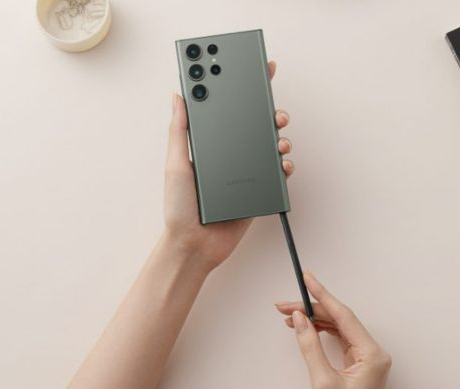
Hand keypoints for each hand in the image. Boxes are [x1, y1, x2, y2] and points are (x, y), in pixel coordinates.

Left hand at [164, 61, 293, 269]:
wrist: (195, 245)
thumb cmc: (180, 208)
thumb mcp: (176, 164)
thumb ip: (179, 131)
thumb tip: (178, 96)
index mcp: (209, 148)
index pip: (227, 113)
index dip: (240, 92)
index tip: (254, 72)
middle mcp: (229, 158)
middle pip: (253, 128)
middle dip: (267, 114)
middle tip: (273, 111)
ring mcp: (244, 176)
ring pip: (269, 148)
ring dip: (279, 138)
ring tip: (280, 139)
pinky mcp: (257, 193)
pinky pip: (276, 175)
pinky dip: (284, 167)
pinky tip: (283, 163)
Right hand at [276, 273, 391, 388]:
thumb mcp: (322, 381)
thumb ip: (310, 345)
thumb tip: (299, 318)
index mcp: (372, 354)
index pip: (343, 315)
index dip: (322, 294)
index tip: (307, 279)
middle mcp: (373, 353)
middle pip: (339, 319)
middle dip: (311, 308)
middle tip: (285, 303)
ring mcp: (366, 358)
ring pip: (337, 327)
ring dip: (314, 319)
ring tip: (288, 314)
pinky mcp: (358, 364)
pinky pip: (338, 339)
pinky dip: (320, 331)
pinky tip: (305, 327)